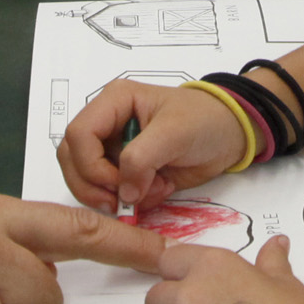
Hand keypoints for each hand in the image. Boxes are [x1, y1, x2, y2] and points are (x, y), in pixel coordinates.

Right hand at [58, 74, 251, 213]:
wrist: (231, 136)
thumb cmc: (206, 120)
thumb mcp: (174, 132)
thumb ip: (142, 158)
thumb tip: (123, 192)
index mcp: (113, 102)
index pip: (78, 135)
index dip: (90, 165)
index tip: (117, 184)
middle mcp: (107, 125)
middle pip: (73, 159)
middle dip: (94, 185)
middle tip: (122, 201)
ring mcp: (115, 150)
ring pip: (88, 180)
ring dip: (115, 195)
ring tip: (150, 192)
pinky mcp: (127, 172)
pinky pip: (112, 193)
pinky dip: (132, 201)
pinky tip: (158, 190)